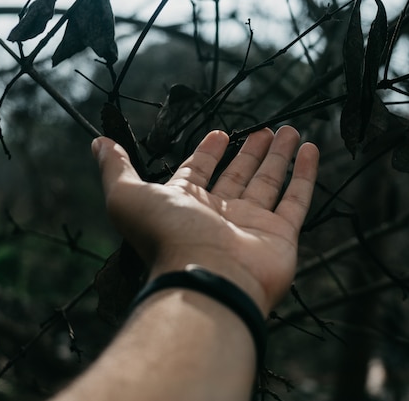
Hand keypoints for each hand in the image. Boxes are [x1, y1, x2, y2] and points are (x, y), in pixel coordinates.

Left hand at [92, 126, 318, 315]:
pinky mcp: (281, 235)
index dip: (208, 152)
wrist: (208, 279)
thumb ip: (116, 168)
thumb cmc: (168, 237)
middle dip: (251, 151)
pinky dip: (305, 174)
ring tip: (291, 131)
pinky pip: (296, 199)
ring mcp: (253, 225)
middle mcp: (221, 214)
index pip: (199, 171)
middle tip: (266, 129)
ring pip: (270, 183)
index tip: (221, 133)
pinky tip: (310, 150)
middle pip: (239, 175)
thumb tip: (98, 142)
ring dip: (280, 156)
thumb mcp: (128, 196)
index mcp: (187, 204)